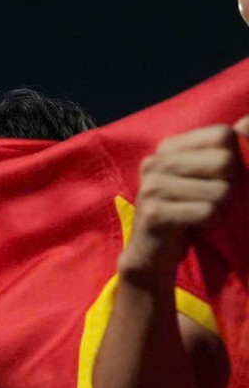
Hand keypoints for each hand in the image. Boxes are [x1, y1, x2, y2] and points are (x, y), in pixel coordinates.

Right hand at [119, 118, 248, 286]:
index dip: (234, 158)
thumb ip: (228, 148)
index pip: (223, 135)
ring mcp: (152, 187)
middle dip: (228, 186)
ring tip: (200, 214)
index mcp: (169, 147)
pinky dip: (211, 224)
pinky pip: (208, 212)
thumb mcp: (206, 175)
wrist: (153, 252)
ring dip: (220, 208)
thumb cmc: (188, 209)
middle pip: (225, 161)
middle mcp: (156, 161)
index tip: (217, 178)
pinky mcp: (154, 213)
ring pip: (220, 191)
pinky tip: (195, 227)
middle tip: (208, 200)